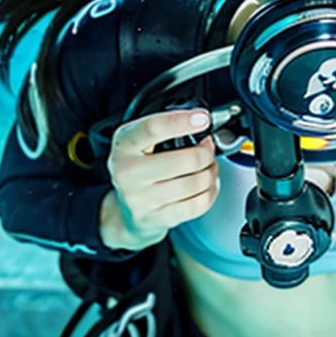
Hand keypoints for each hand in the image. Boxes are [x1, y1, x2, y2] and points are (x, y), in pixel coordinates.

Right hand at [100, 109, 219, 250]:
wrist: (127, 209)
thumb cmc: (141, 168)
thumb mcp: (142, 142)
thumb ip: (166, 130)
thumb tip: (203, 128)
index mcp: (124, 144)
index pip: (153, 128)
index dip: (182, 122)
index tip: (204, 119)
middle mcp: (128, 171)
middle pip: (185, 160)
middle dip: (206, 153)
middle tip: (209, 149)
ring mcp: (140, 198)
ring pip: (195, 183)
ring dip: (211, 173)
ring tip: (208, 168)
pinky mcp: (156, 218)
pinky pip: (197, 205)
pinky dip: (210, 192)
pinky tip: (207, 186)